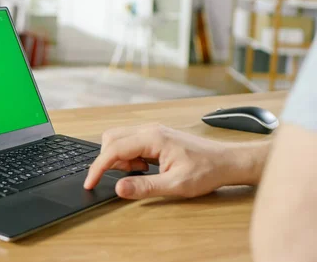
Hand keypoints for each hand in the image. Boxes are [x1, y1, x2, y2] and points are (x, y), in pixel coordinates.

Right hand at [84, 124, 268, 198]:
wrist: (228, 161)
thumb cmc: (207, 170)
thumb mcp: (176, 185)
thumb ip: (145, 187)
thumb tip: (119, 188)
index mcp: (152, 138)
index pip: (113, 150)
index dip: (98, 168)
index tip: (89, 183)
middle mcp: (149, 130)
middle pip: (111, 139)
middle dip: (109, 161)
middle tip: (126, 178)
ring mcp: (152, 131)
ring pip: (119, 139)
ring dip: (120, 159)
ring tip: (141, 173)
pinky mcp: (155, 136)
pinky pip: (130, 142)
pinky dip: (129, 157)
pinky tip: (146, 168)